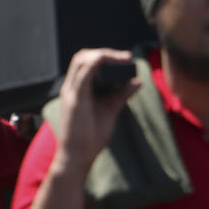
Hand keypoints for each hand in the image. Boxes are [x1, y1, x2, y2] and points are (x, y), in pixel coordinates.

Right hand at [55, 49, 139, 172]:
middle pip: (82, 57)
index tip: (124, 59)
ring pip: (81, 61)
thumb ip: (121, 95)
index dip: (103, 55)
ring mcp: (71, 93)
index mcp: (76, 89)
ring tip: (123, 57)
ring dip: (103, 54)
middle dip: (104, 52)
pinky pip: (82, 75)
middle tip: (126, 57)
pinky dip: (94, 63)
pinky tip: (106, 59)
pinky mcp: (75, 100)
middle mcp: (70, 88)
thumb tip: (137, 81)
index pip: (85, 62)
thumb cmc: (90, 136)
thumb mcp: (110, 111)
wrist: (77, 156)